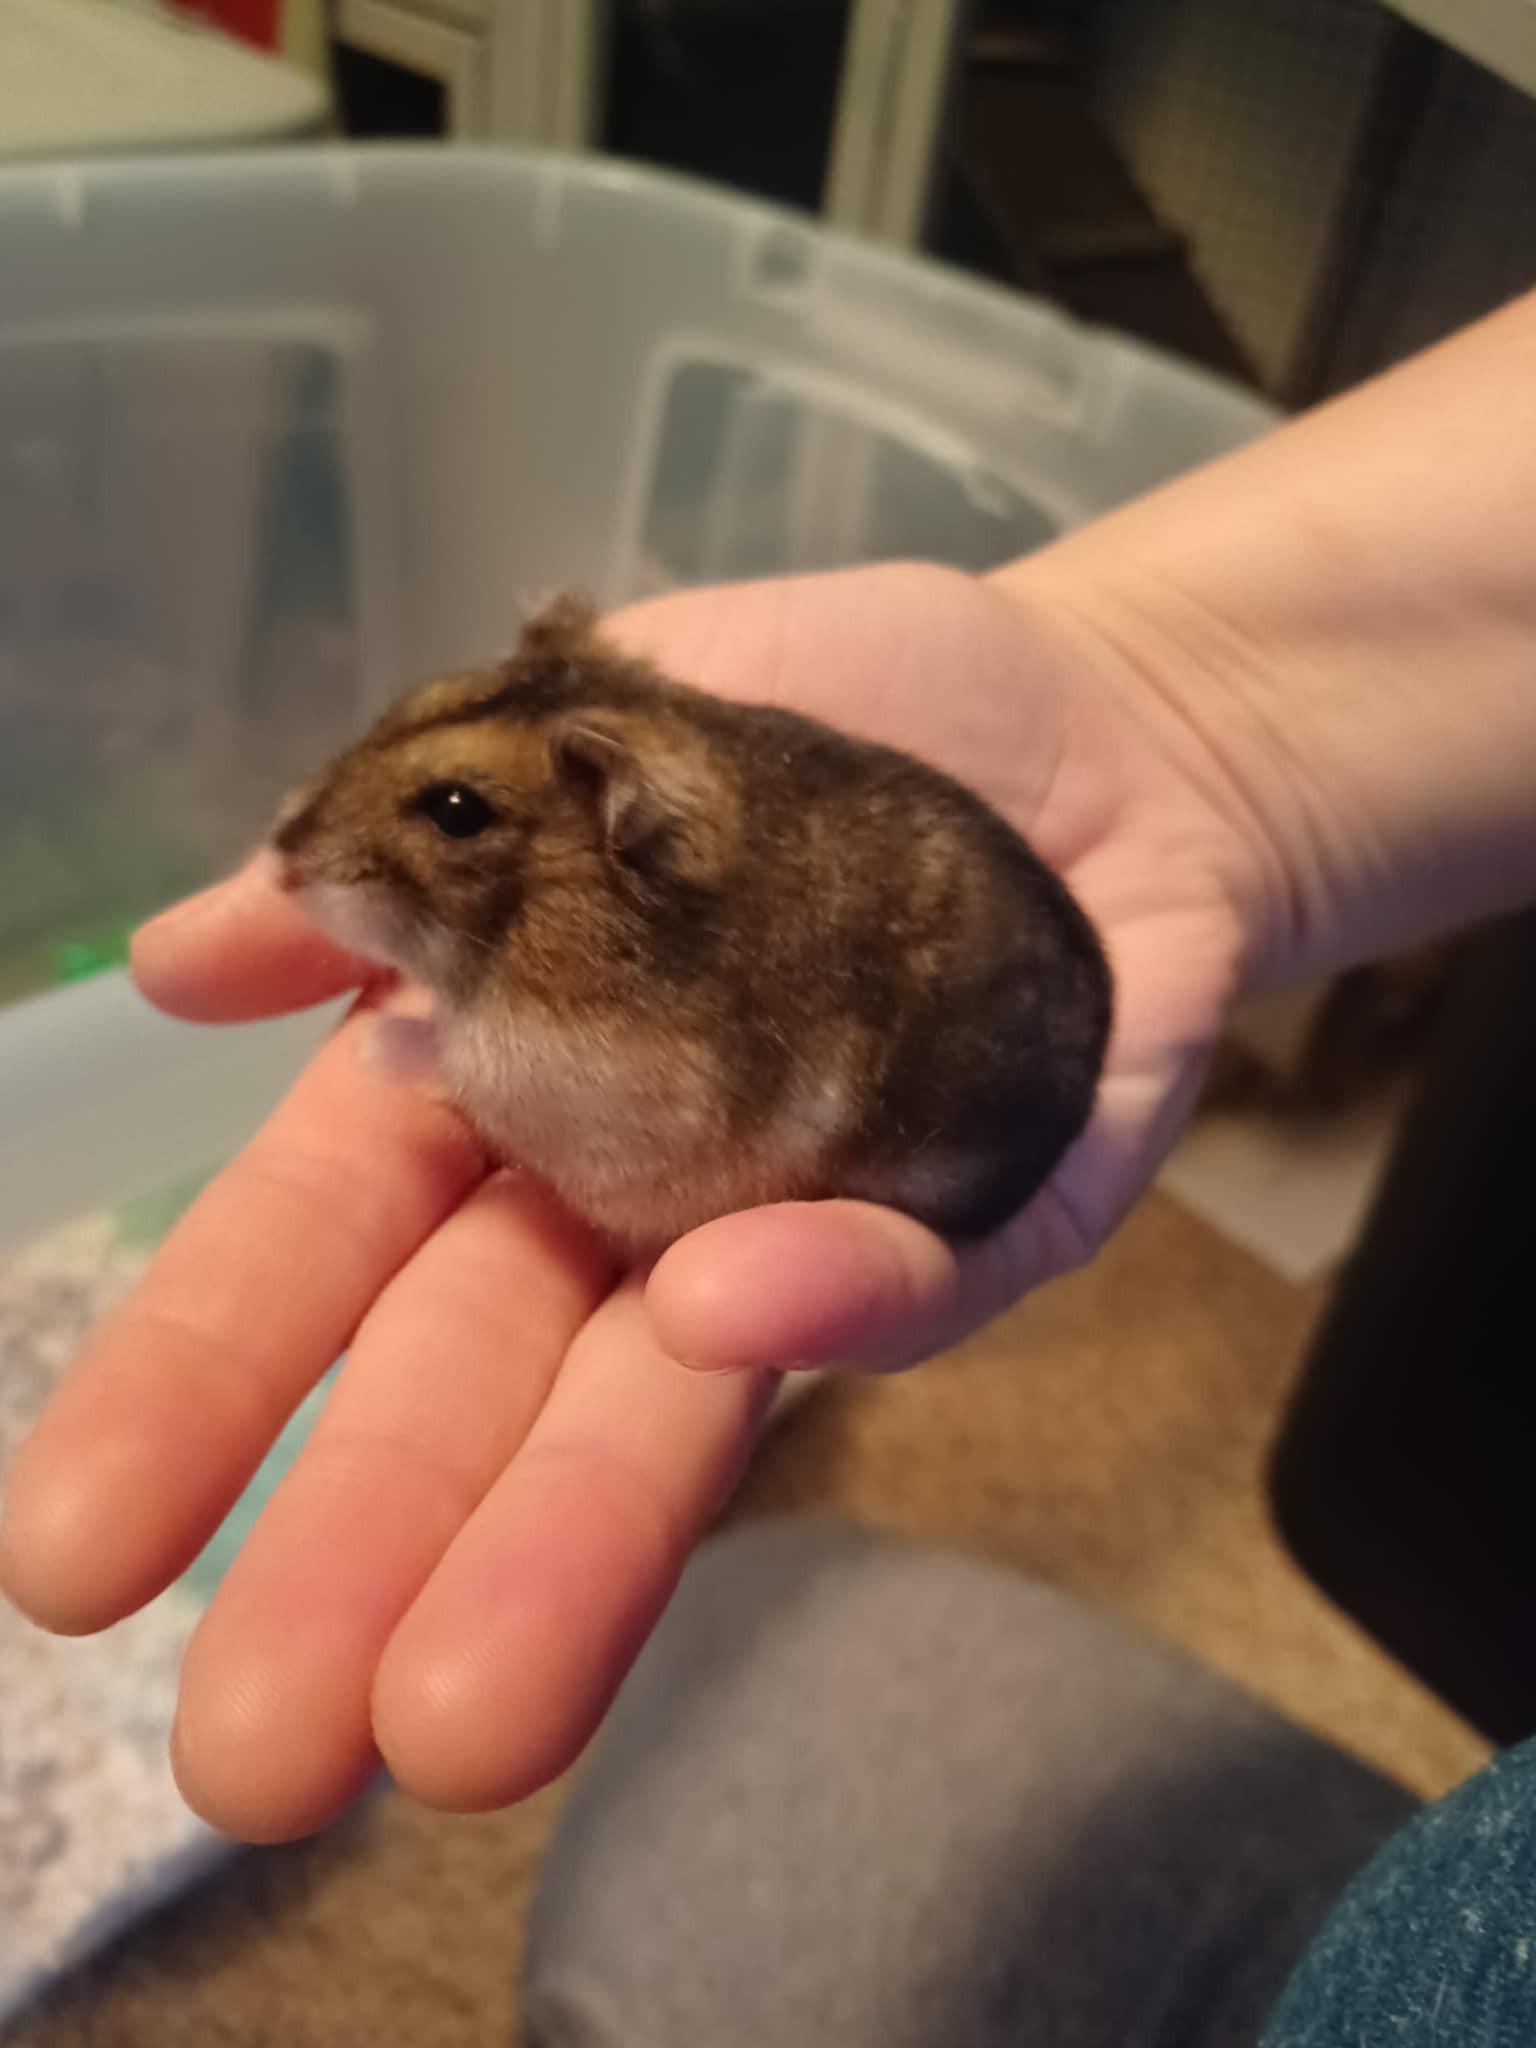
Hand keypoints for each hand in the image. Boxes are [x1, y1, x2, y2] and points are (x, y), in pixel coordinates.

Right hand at [0, 561, 1268, 1838]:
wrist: (1107, 718)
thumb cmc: (830, 703)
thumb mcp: (584, 722)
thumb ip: (397, 838)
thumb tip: (169, 953)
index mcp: (501, 1067)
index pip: (326, 1244)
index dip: (202, 1385)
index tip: (71, 1559)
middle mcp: (632, 1186)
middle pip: (479, 1389)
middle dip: (361, 1559)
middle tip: (252, 1760)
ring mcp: (810, 1226)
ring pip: (675, 1415)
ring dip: (570, 1554)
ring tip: (463, 1723)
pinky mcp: (997, 1226)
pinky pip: (922, 1285)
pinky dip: (838, 1297)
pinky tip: (731, 1312)